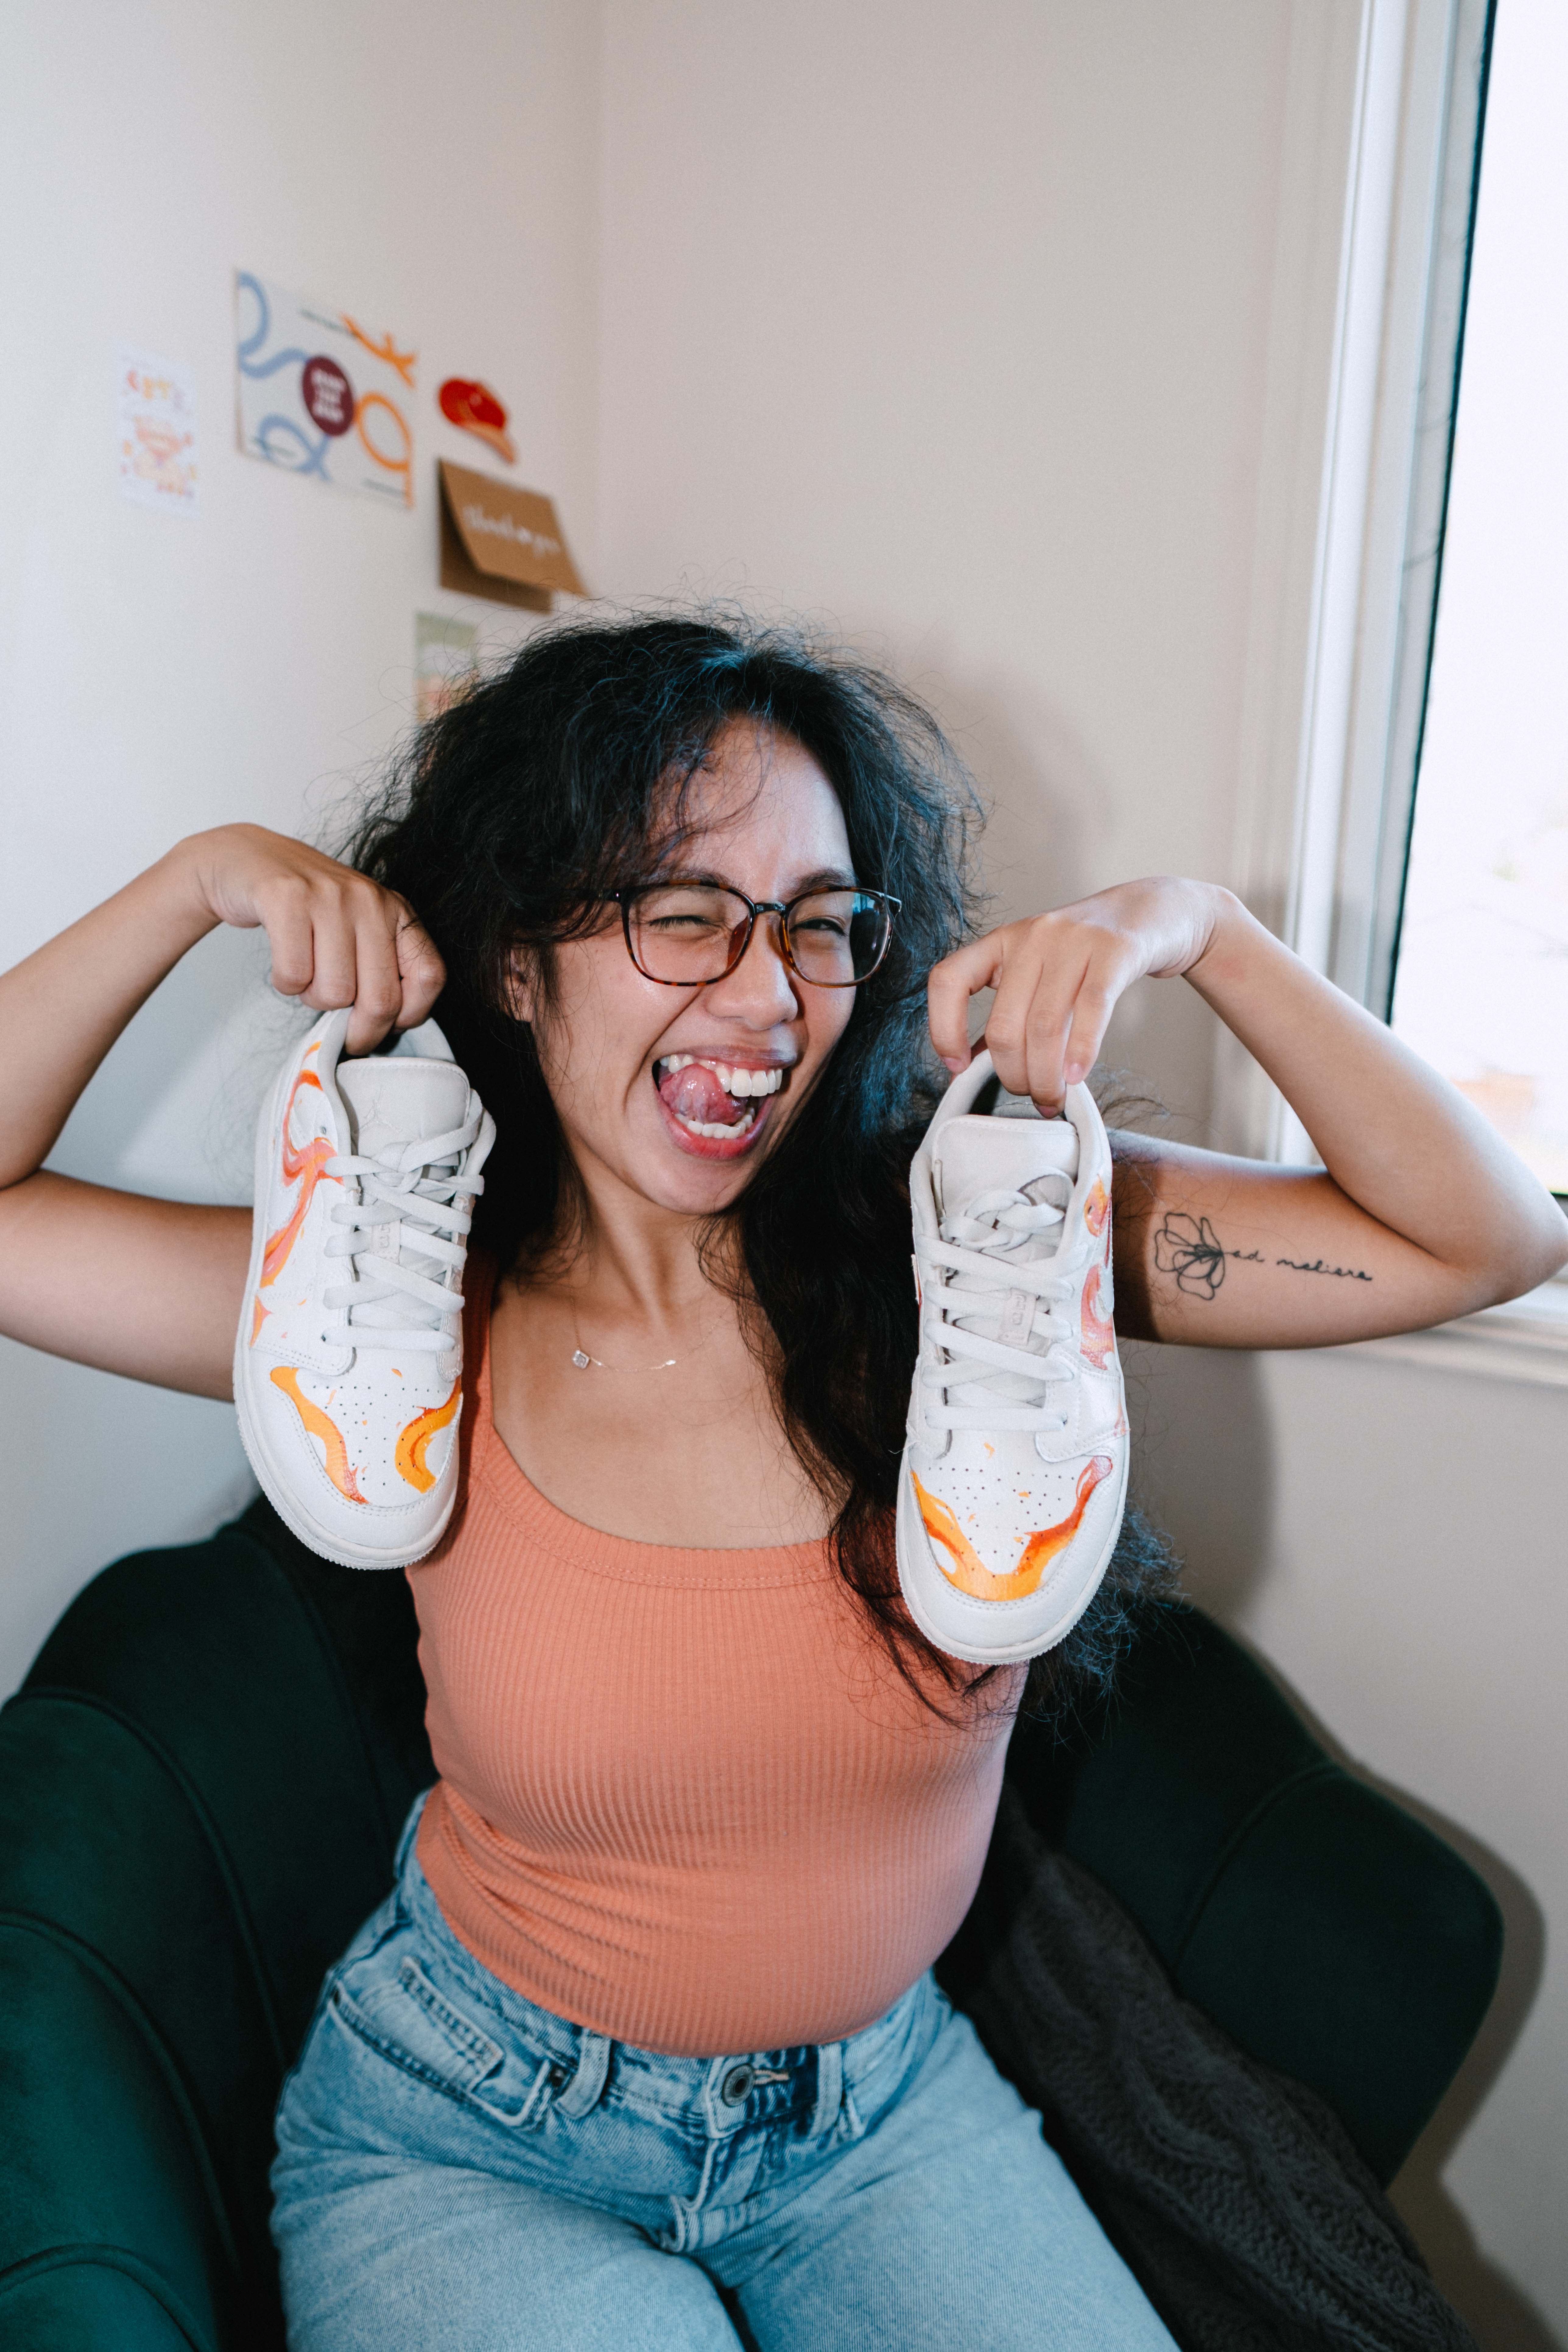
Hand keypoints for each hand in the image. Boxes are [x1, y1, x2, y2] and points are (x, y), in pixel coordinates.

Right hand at [175, 824, 444, 1054]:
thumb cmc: (309, 908)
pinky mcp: (287, 898)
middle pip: (380, 999)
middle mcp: (370, 900)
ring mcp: (330, 896)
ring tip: (307, 972)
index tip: (381, 1024)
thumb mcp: (359, 932)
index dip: (407, 1016)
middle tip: (338, 1027)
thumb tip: (385, 1029)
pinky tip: (285, 959)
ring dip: (313, 999)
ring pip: (334, 994)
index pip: (428, 977)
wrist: (253, 860)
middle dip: (356, 1029)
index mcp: (397, 912)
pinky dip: (285, 983)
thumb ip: (381, 972)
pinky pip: (294, 976)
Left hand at [927, 877, 1225, 1110]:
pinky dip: (1081, 1052)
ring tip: (1053, 1097)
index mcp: (1002, 942)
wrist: (1152, 911)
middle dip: (1013, 1075)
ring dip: (1046, 1076)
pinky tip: (1077, 1076)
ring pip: (1044, 1026)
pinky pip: (1091, 1010)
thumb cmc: (1089, 953)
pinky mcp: (1114, 950)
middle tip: (1031, 1094)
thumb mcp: (1038, 973)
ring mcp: (1073, 940)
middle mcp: (1032, 937)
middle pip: (1005, 1024)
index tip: (957, 1066)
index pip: (949, 980)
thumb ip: (1009, 1013)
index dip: (944, 1028)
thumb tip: (973, 1064)